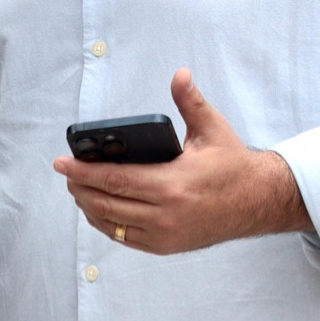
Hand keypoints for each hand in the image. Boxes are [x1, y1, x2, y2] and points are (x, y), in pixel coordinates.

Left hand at [51, 69, 311, 255]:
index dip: (83, 171)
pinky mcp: (166, 246)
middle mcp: (165, 214)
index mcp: (172, 184)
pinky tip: (99, 209)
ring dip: (89, 207)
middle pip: (106, 203)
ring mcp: (165, 234)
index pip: (114, 179)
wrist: (257, 202)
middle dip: (80, 187)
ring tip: (78, 188)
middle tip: (66, 172)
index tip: (61, 162)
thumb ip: (190, 102)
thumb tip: (180, 74)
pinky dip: (107, 224)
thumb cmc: (232, 164)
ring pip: (111, 224)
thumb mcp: (213, 129)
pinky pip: (125, 237)